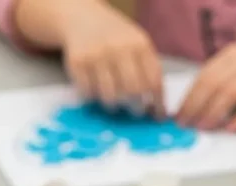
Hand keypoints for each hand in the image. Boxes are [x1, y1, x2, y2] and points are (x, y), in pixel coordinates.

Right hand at [62, 0, 163, 116]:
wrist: (83, 19)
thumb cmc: (115, 40)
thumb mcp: (136, 46)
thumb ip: (146, 70)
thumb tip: (154, 107)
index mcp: (139, 44)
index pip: (154, 81)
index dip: (158, 103)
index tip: (157, 116)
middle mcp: (119, 47)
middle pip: (133, 92)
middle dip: (136, 107)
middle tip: (134, 110)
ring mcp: (97, 54)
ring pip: (111, 97)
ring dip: (114, 105)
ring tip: (114, 99)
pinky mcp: (78, 62)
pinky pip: (89, 94)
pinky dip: (93, 97)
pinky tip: (96, 89)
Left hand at [177, 42, 235, 131]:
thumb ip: (220, 81)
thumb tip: (192, 106)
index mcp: (233, 55)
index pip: (204, 75)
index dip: (189, 97)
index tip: (177, 116)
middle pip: (215, 84)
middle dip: (197, 106)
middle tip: (186, 126)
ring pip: (233, 93)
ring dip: (215, 112)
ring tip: (203, 128)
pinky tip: (231, 129)